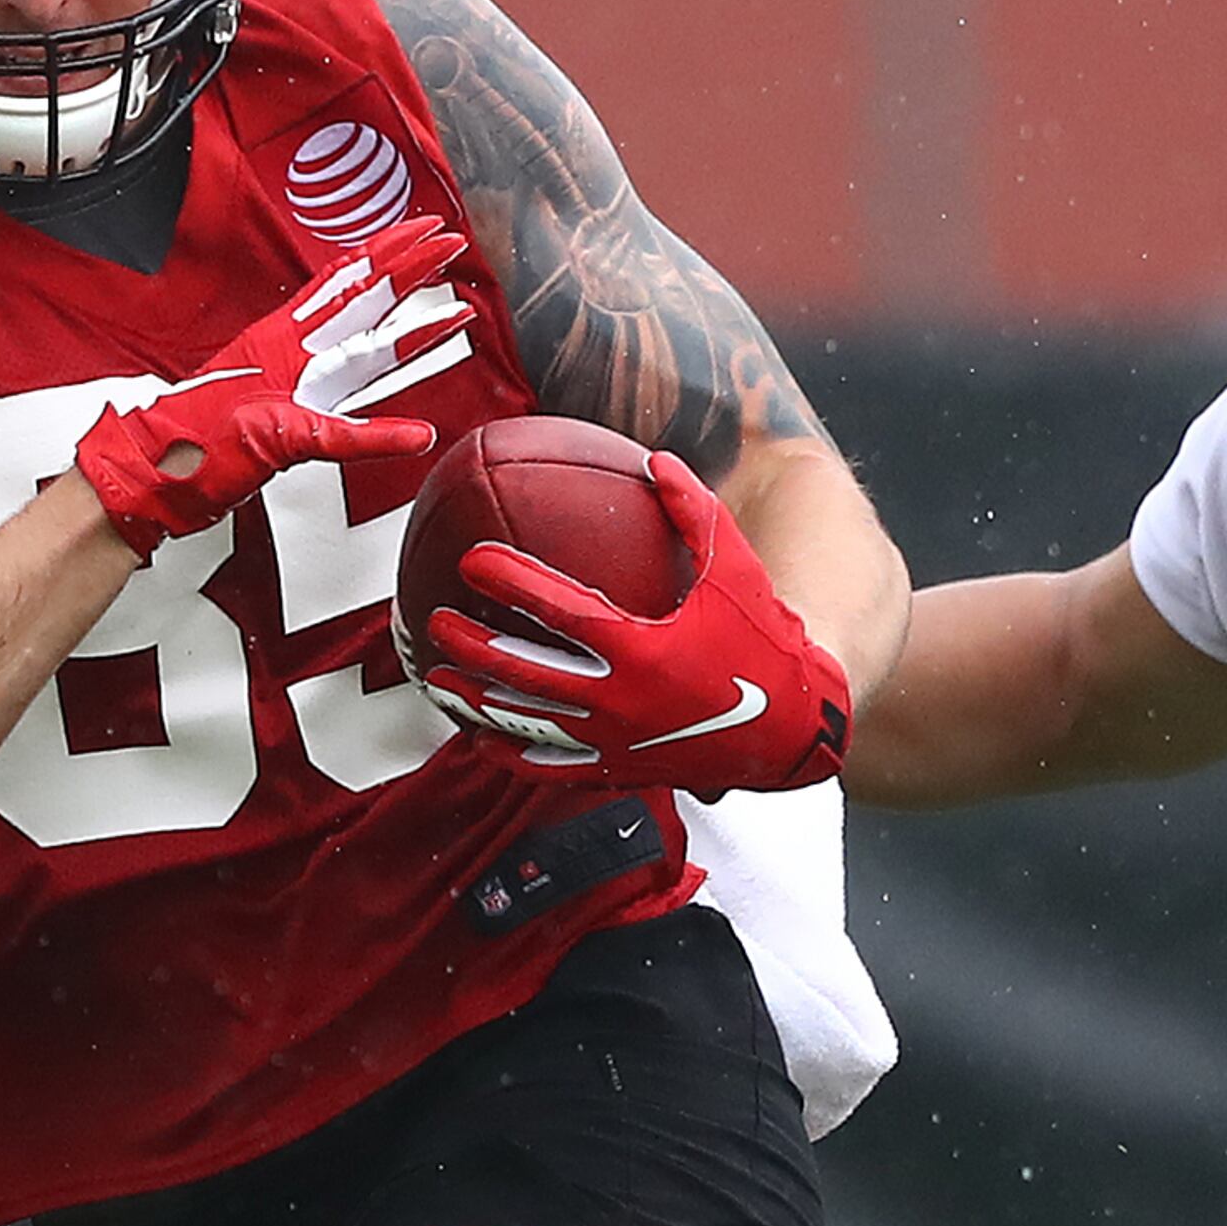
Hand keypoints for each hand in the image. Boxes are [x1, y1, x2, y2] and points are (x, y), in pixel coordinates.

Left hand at [67, 218, 465, 557]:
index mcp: (292, 347)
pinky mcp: (278, 388)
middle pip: (362, 295)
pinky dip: (360, 336)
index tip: (444, 251)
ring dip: (387, 290)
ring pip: (347, 313)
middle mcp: (292, 348)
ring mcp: (285, 364)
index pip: (365, 298)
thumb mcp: (282, 442)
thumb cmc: (197, 452)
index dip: (406, 270)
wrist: (151, 473)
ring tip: (420, 270)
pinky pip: (328, 349)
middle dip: (407, 266)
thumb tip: (414, 435)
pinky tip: (373, 335)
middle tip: (447, 244)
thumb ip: (352, 436)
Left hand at [409, 452, 850, 791]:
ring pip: (526, 724)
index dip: (509, 581)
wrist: (793, 727)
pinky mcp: (619, 768)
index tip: (472, 560)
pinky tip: (480, 737)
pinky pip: (550, 767)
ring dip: (475, 701)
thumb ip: (692, 510)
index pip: (556, 610)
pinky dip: (509, 752)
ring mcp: (614, 741)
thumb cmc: (764, 640)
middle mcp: (617, 701)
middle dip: (471, 645)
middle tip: (433, 622)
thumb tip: (653, 457)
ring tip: (438, 680)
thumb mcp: (735, 568)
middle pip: (522, 673)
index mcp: (640, 648)